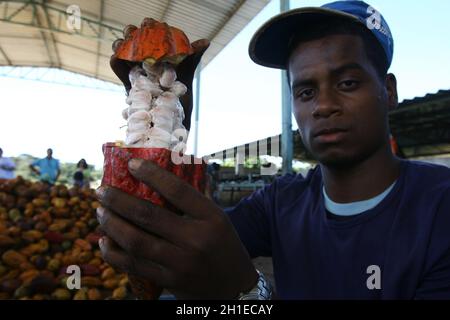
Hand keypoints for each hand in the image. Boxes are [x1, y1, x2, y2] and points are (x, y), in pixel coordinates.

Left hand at [96, 158, 256, 298]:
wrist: (233, 288)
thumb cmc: (223, 246)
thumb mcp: (217, 219)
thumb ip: (193, 202)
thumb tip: (161, 175)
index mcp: (211, 217)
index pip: (178, 190)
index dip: (152, 174)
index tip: (132, 164)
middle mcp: (197, 239)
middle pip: (148, 215)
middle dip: (118, 200)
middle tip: (101, 191)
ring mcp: (182, 263)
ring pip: (136, 241)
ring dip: (112, 225)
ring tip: (100, 212)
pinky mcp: (170, 281)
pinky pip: (134, 265)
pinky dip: (114, 254)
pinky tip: (104, 242)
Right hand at [109, 21, 209, 130]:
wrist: (174, 120)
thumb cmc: (182, 96)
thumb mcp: (186, 74)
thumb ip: (193, 57)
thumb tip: (206, 41)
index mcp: (159, 55)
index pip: (149, 34)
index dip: (146, 26)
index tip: (147, 23)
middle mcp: (145, 60)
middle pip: (132, 39)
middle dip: (130, 33)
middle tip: (133, 32)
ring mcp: (135, 70)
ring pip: (121, 50)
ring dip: (120, 43)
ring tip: (123, 42)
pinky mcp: (127, 82)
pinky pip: (117, 66)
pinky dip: (115, 59)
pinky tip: (117, 55)